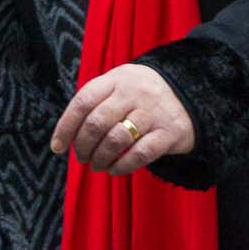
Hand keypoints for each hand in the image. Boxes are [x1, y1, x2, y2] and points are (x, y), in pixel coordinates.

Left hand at [51, 63, 195, 174]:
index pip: (82, 102)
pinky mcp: (170, 133)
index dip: (66, 127)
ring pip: (116, 140)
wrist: (191, 94)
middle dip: (83, 145)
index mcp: (115, 79)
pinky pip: (141, 154)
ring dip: (101, 158)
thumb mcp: (119, 85)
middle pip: (97, 123)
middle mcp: (133, 93)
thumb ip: (97, 101)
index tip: (57, 147)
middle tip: (81, 158)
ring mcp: (153, 113)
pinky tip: (114, 170)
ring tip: (96, 166)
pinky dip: (123, 166)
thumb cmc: (142, 94)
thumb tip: (67, 133)